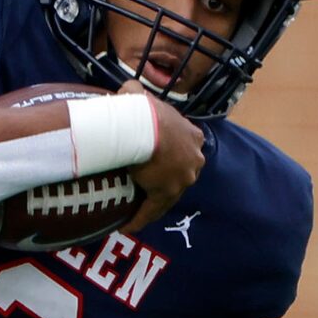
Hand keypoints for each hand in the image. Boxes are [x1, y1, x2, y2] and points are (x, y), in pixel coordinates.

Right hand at [121, 82, 203, 230]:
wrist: (141, 127)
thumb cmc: (142, 111)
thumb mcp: (138, 95)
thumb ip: (134, 94)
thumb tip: (124, 92)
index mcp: (191, 135)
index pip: (184, 148)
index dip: (171, 154)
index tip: (156, 159)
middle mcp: (193, 158)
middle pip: (180, 172)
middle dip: (166, 179)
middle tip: (146, 184)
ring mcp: (182, 178)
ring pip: (168, 194)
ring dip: (153, 201)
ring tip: (136, 209)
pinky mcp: (166, 193)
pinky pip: (152, 209)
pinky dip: (141, 217)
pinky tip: (129, 226)